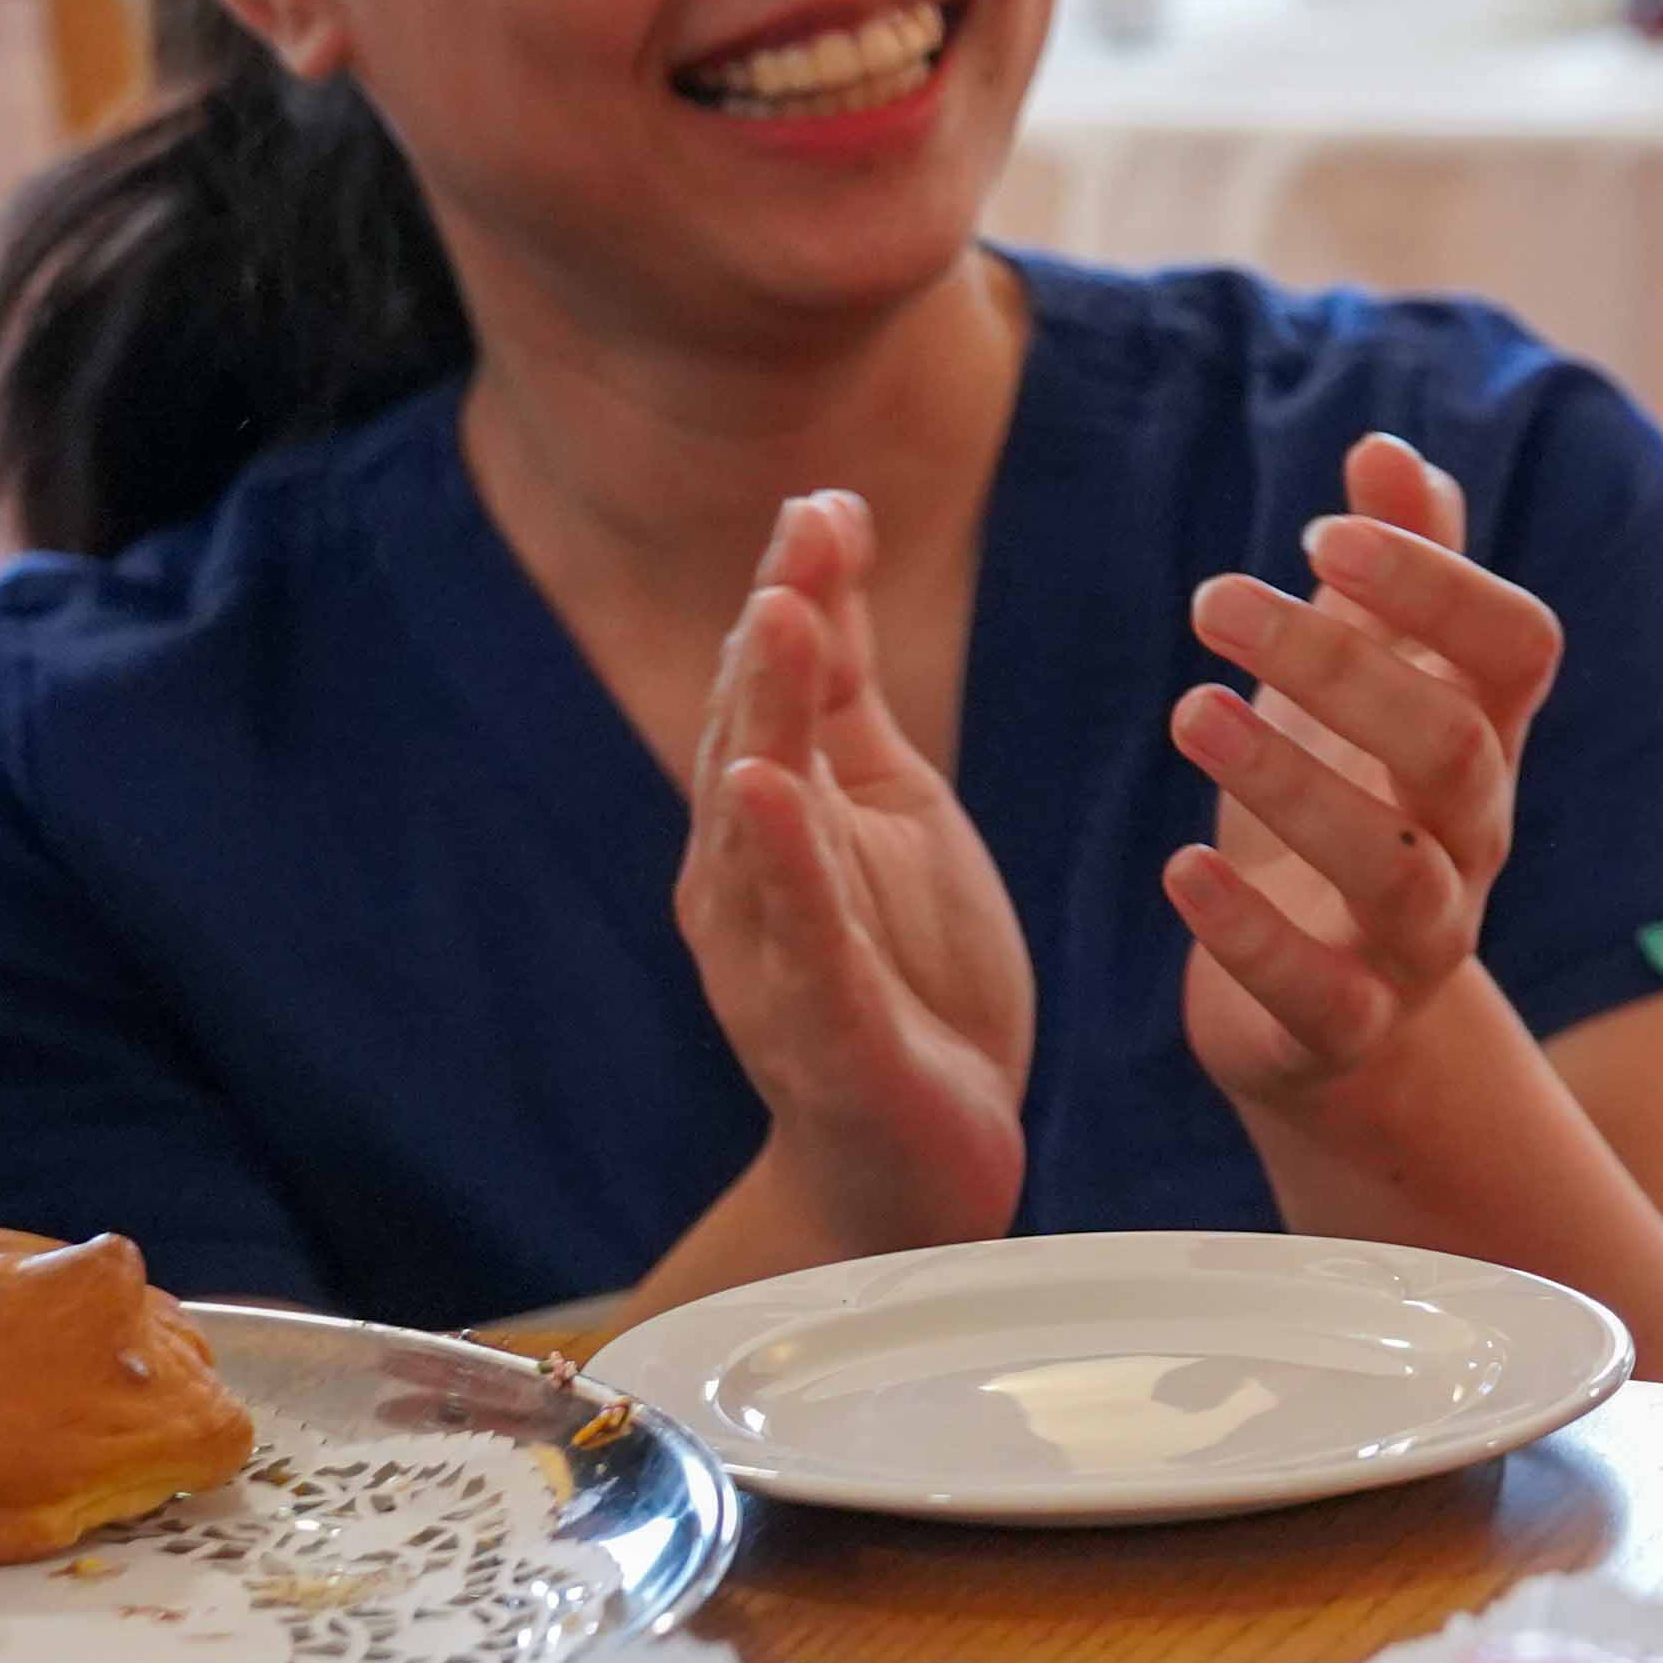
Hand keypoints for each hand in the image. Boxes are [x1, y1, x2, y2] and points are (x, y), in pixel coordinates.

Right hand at [670, 494, 1034, 1253]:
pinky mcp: (825, 1032)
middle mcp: (747, 885)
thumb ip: (846, 692)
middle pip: (752, 739)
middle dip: (776, 638)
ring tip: (777, 624)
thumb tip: (824, 547)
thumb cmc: (901, 974)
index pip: (776, 692)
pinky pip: (800, 939)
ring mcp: (776, 959)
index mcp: (770, 825)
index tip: (826, 501)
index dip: (799, 593)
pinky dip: (784, 865)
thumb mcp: (886, 807)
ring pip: (760, 828)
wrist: (916, 1161)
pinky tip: (771, 795)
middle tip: (801, 536)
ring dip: (765, 721)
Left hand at [1169, 435, 1568, 1108]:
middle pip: (1454, 745)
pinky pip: (1320, 992)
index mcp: (1486, 736)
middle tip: (1215, 601)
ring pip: (1394, 868)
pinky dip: (1249, 933)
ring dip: (1290, 783)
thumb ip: (1396, 569)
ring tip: (1189, 711)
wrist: (1336, 1015)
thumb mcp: (1372, 684)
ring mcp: (1420, 938)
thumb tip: (1387, 448)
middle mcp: (1472, 835)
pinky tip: (1180, 871)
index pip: (1519, 645)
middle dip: (1339, 665)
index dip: (1437, 584)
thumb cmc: (1352, 806)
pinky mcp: (1346, 1025)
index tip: (1320, 534)